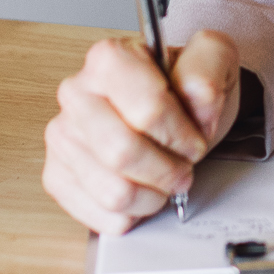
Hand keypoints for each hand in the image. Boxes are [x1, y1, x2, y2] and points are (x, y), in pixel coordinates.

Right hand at [41, 30, 239, 234]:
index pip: (147, 109)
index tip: (194, 140)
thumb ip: (208, 66)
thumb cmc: (186, 90)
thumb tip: (195, 94)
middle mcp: (76, 94)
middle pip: (121, 153)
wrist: (173, 114)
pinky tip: (141, 191)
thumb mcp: (214, 59)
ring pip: (112, 191)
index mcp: (109, 58)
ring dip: (152, 195)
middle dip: (165, 170)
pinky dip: (132, 214)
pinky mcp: (58, 176)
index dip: (180, 134)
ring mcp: (62, 137)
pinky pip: (100, 216)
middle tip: (183, 168)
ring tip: (163, 180)